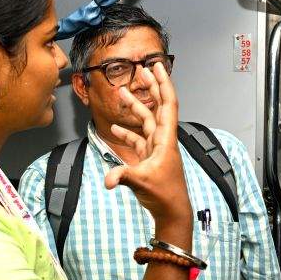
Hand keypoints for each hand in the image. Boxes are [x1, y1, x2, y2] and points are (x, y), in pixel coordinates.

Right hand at [103, 63, 190, 226]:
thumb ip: (123, 177)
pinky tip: (116, 129)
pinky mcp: (149, 159)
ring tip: (122, 92)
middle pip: (157, 106)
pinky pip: (138, 140)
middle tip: (142, 70)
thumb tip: (107, 179)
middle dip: (150, 87)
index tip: (158, 67)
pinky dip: (128, 133)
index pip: (167, 104)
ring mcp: (156, 149)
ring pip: (146, 121)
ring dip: (135, 107)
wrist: (172, 212)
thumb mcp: (142, 182)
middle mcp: (162, 140)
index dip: (163, 84)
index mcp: (166, 139)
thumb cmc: (165, 196)